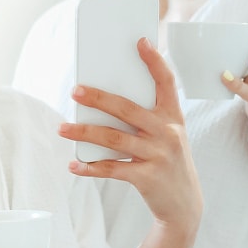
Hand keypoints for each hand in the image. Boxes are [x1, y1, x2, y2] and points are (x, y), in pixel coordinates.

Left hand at [59, 38, 202, 233]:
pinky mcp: (147, 178)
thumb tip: (103, 102)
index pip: (167, 82)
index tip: (140, 41)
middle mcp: (168, 132)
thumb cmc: (168, 162)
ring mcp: (159, 155)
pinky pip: (112, 169)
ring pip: (114, 138)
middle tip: (75, 91)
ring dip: (84, 132)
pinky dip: (90, 167)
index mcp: (173, 117)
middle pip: (128, 109)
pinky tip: (73, 164)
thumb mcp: (167, 136)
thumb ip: (146, 119)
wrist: (184, 205)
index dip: (154, 61)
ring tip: (63, 128)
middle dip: (99, 98)